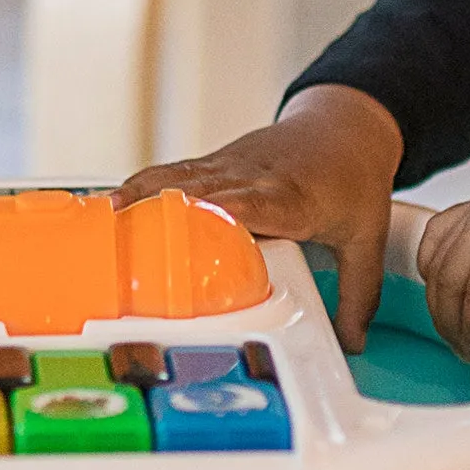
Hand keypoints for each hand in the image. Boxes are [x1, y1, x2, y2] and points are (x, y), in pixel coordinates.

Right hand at [116, 85, 403, 349]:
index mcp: (292, 196)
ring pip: (180, 178)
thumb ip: (359, 295)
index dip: (221, 213)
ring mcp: (229, 166)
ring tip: (102, 222)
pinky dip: (142, 188)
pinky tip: (112, 206)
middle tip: (122, 236)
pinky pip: (174, 174)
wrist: (345, 125)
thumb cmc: (353, 179)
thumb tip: (351, 344)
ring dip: (142, 196)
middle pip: (202, 191)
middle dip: (164, 211)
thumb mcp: (367, 237)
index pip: (253, 203)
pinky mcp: (214, 164)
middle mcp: (254, 177)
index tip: (190, 227)